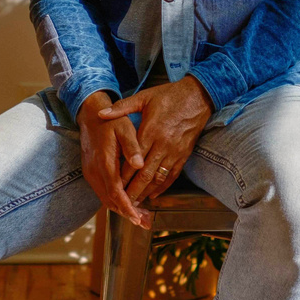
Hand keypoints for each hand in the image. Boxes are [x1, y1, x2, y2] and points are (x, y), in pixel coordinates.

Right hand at [76, 91, 151, 227]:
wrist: (90, 115)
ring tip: (140, 216)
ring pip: (105, 198)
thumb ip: (132, 146)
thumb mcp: (124, 128)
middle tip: (145, 222)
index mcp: (104, 162)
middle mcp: (94, 171)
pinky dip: (115, 200)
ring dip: (121, 209)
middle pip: (109, 200)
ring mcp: (90, 173)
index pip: (115, 191)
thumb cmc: (110, 121)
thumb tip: (140, 165)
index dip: (126, 207)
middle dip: (127, 213)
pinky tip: (128, 202)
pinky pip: (102, 192)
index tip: (137, 218)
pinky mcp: (90, 173)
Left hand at [97, 75, 213, 203]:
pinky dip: (162, 187)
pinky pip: (172, 175)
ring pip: (158, 178)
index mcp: (151, 131)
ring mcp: (174, 151)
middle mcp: (163, 144)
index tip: (113, 186)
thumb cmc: (169, 96)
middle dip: (133, 190)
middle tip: (122, 203)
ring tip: (134, 203)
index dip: (123, 175)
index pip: (133, 159)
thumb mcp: (144, 97)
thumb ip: (122, 107)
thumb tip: (101, 114)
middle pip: (145, 174)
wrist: (198, 96)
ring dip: (146, 192)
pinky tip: (153, 194)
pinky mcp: (184, 154)